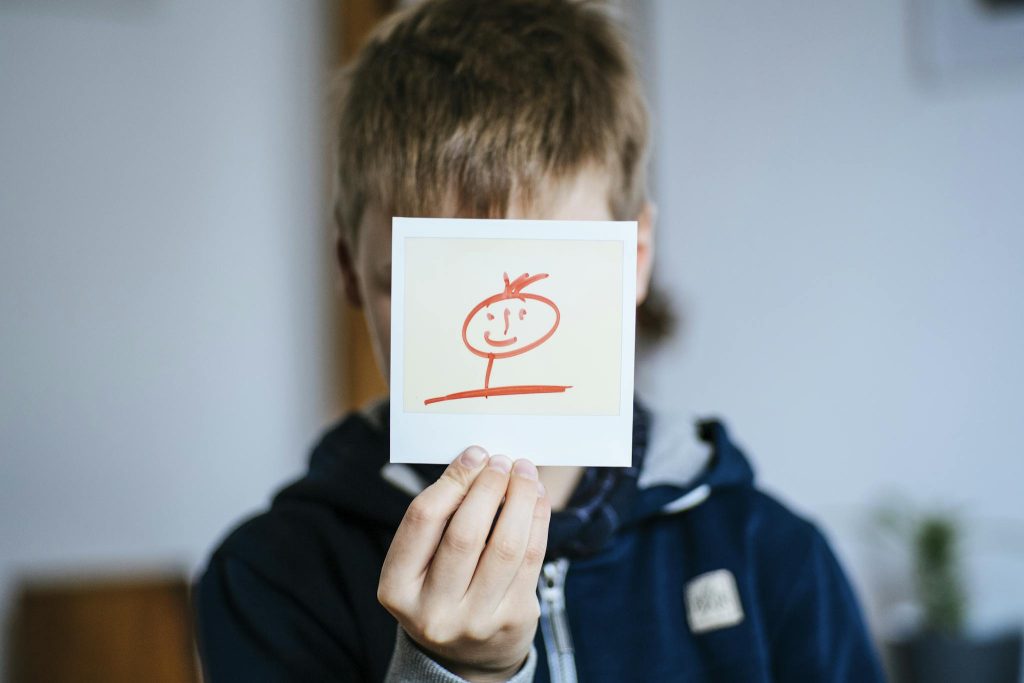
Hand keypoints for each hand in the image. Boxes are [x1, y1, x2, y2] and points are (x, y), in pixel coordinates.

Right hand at [378, 447, 550, 681]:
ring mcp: (475, 621)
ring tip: (524, 473)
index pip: (423, 520)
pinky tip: (536, 498)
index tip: (474, 454)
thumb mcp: (420, 562)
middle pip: (465, 533)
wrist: (466, 655)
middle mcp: (432, 611)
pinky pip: (532, 560)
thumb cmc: (441, 588)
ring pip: (506, 546)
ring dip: (520, 499)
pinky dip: (538, 520)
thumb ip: (440, 517)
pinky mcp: (513, 621)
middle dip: (488, 487)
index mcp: (396, 588)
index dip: (452, 480)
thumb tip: (477, 460)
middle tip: (502, 460)